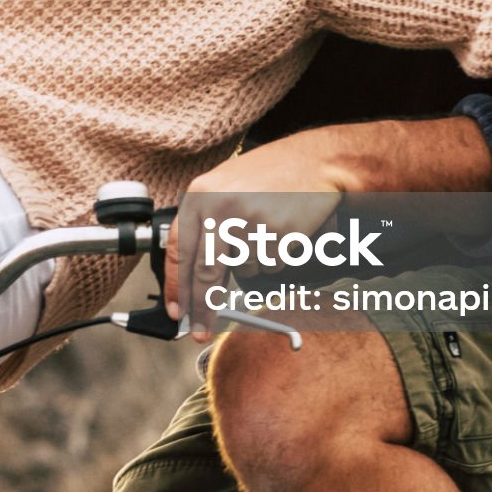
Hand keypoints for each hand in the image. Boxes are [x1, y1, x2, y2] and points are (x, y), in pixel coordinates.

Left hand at [165, 140, 349, 340]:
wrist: (316, 161)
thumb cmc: (269, 176)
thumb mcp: (223, 189)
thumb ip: (204, 225)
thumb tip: (193, 277)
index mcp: (200, 195)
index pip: (178, 250)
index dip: (175, 286)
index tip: (176, 311)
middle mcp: (221, 209)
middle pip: (205, 274)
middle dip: (202, 308)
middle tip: (198, 330)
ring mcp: (251, 223)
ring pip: (243, 270)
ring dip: (252, 262)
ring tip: (264, 229)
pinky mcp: (278, 236)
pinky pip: (269, 266)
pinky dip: (274, 257)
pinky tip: (280, 230)